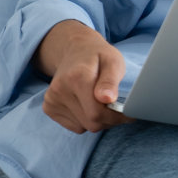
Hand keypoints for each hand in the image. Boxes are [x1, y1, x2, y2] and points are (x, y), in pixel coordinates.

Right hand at [35, 19, 131, 133]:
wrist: (75, 51)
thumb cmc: (99, 57)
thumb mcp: (113, 62)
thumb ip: (111, 81)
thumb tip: (107, 99)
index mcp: (76, 78)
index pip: (97, 113)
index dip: (117, 117)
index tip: (129, 114)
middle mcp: (59, 90)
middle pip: (91, 123)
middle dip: (109, 120)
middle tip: (117, 108)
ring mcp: (51, 100)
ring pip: (84, 127)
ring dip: (98, 121)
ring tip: (102, 103)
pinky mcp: (49, 108)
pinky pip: (75, 126)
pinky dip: (86, 121)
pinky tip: (88, 105)